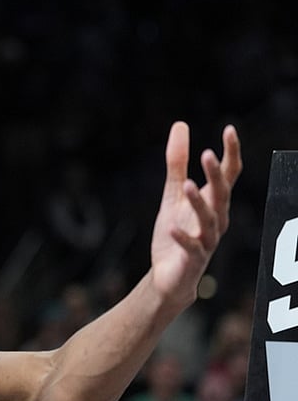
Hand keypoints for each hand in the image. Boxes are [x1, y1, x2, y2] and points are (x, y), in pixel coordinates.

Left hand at [150, 122, 241, 306]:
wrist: (169, 275)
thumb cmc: (177, 232)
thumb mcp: (173, 195)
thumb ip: (177, 164)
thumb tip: (181, 125)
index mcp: (214, 202)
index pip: (228, 174)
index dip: (230, 153)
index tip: (229, 129)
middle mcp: (216, 219)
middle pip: (222, 193)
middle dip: (216, 175)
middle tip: (207, 154)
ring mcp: (206, 240)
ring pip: (209, 219)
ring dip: (199, 202)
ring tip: (187, 184)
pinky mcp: (193, 259)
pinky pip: (191, 246)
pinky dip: (183, 237)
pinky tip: (173, 228)